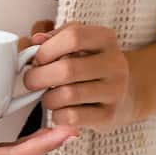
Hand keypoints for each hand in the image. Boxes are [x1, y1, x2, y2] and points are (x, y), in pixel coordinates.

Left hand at [22, 20, 137, 132]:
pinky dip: (57, 115)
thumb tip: (33, 40)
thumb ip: (52, 39)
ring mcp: (114, 91)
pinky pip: (72, 117)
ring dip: (47, 98)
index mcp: (105, 39)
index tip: (37, 59)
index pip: (73, 37)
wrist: (124, 94)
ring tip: (48, 96)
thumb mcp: (77, 44)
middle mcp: (114, 63)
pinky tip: (60, 110)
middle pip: (67, 69)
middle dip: (39, 77)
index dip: (47, 49)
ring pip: (67, 95)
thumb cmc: (90, 65)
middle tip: (31, 81)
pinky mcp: (109, 115)